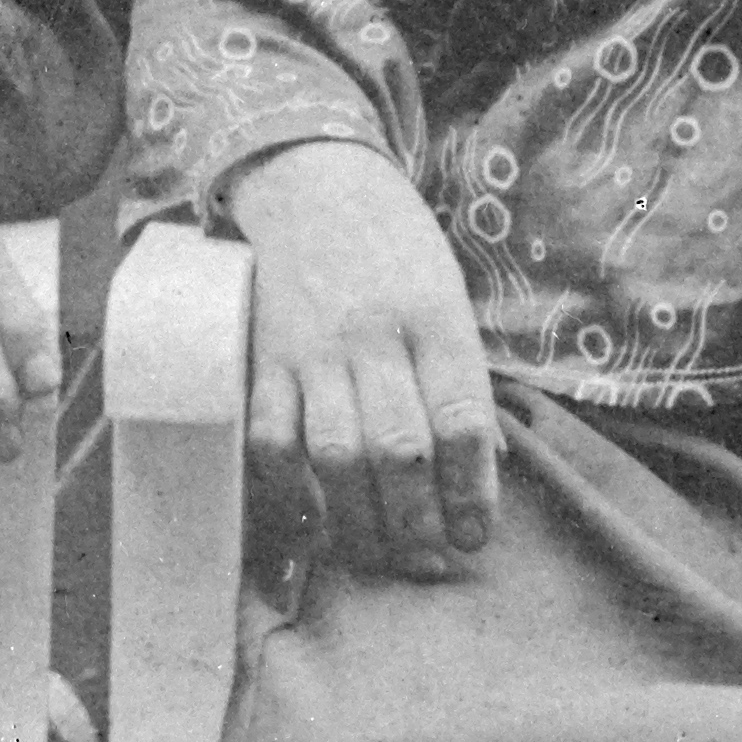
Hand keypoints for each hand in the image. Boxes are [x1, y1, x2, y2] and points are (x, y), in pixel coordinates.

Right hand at [228, 139, 498, 578]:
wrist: (309, 180)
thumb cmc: (393, 247)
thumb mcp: (447, 293)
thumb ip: (458, 375)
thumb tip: (479, 469)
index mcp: (434, 317)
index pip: (461, 419)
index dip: (472, 490)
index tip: (476, 537)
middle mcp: (373, 336)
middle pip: (399, 450)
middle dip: (419, 523)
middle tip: (430, 561)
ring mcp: (311, 349)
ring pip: (335, 455)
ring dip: (359, 522)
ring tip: (379, 555)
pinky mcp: (262, 359)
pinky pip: (270, 440)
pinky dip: (288, 493)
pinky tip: (311, 523)